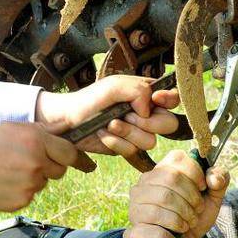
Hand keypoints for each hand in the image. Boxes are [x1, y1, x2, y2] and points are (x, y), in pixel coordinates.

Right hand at [0, 123, 93, 212]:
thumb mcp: (12, 127)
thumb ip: (42, 129)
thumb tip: (67, 126)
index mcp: (37, 142)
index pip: (70, 152)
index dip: (75, 157)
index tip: (84, 163)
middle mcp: (38, 164)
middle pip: (60, 170)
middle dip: (51, 165)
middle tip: (30, 160)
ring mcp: (31, 186)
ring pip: (43, 182)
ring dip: (34, 177)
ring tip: (9, 170)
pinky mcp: (22, 201)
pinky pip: (30, 194)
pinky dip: (22, 189)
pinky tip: (4, 182)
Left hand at [34, 75, 180, 160]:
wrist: (65, 121)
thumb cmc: (88, 100)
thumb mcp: (113, 86)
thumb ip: (137, 90)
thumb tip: (149, 109)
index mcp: (144, 94)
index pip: (172, 98)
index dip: (169, 100)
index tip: (156, 98)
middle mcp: (144, 114)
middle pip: (169, 124)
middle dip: (148, 122)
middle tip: (128, 115)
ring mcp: (136, 132)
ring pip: (150, 141)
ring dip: (128, 132)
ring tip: (110, 124)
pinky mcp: (125, 147)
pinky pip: (132, 150)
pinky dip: (116, 142)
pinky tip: (103, 134)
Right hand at [125, 149, 228, 237]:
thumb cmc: (194, 218)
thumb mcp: (213, 198)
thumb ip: (220, 181)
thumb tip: (212, 177)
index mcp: (166, 167)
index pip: (178, 158)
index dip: (196, 174)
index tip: (203, 188)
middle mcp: (148, 176)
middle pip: (172, 177)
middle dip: (191, 196)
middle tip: (198, 209)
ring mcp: (138, 194)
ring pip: (164, 196)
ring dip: (184, 211)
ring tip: (191, 220)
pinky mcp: (135, 212)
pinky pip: (155, 213)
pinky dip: (175, 222)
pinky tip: (181, 227)